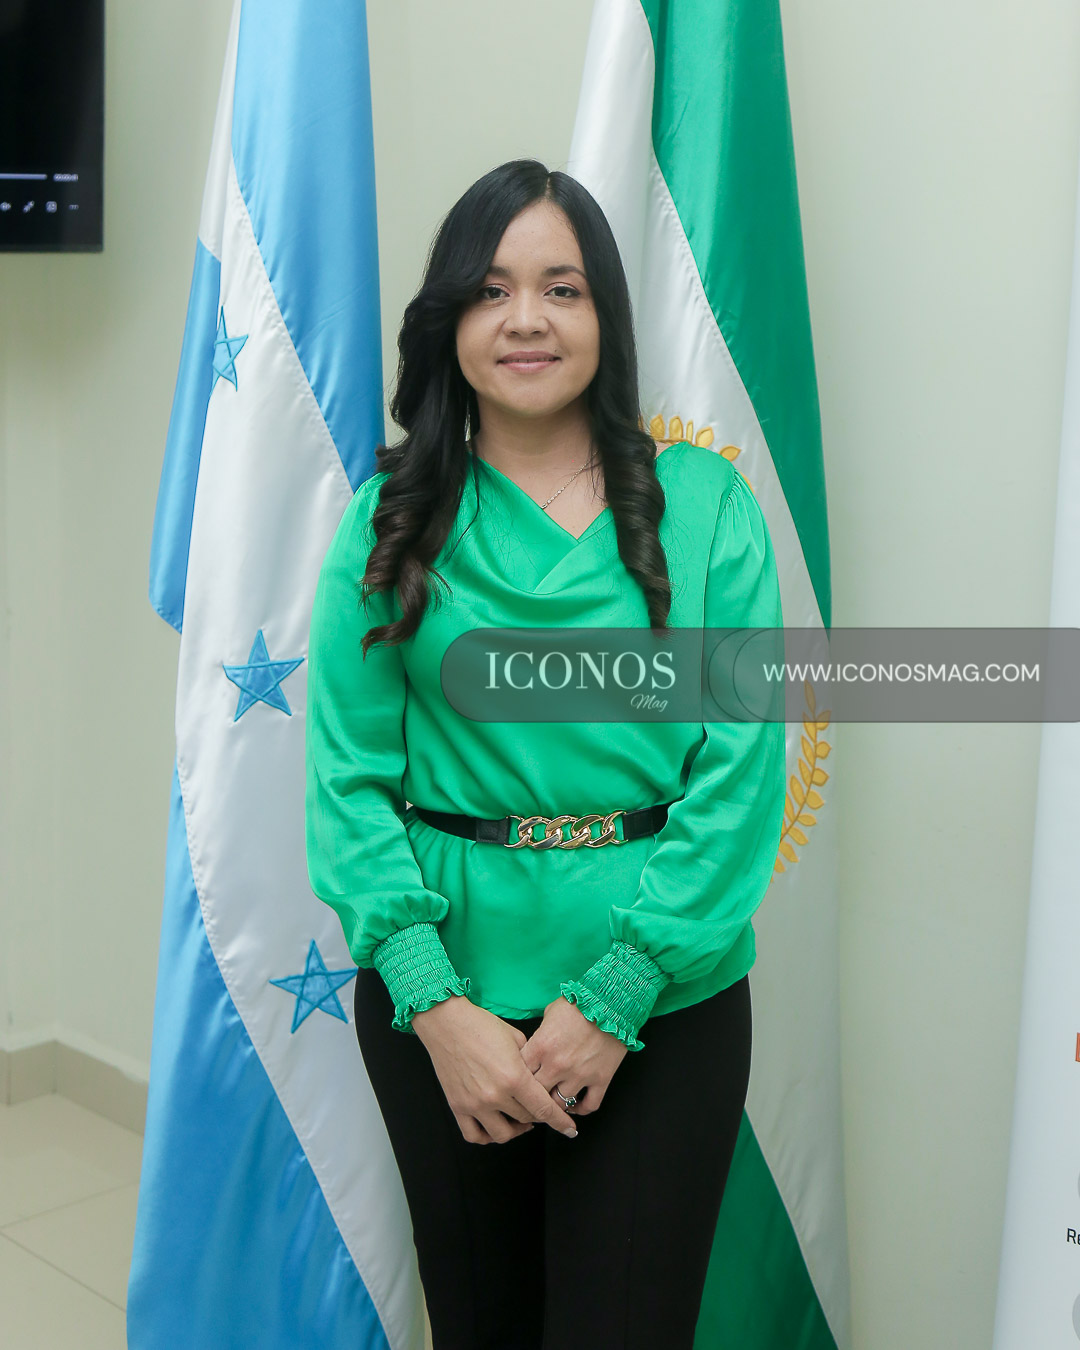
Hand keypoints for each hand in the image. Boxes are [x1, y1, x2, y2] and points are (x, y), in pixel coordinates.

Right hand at [411, 995, 579, 1144]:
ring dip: (516, 1130)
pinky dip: (487, 1137)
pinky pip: (474, 1135)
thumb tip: (541, 1077)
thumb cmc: (480, 1025)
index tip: (569, 1129)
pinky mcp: (457, 1106)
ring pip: (503, 1135)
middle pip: (526, 1119)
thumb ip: (531, 1062)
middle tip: (539, 1108)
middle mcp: (495, 1095)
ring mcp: (475, 1104)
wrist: (447, 1023)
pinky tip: (494, 1126)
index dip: (560, 1122)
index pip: (543, 1109)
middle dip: (538, 1116)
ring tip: (519, 1120)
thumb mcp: (515, 1038)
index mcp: (514, 1077)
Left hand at [519, 996, 628, 1116]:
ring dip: (555, 1104)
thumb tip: (536, 1046)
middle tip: (532, 1097)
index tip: (519, 1079)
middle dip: (532, 1095)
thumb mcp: (550, 1012)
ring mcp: (580, 1075)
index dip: (517, 1077)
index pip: (519, 1073)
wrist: (612, 1001)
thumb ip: (540, 1033)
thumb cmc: (581, 1002)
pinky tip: (575, 1106)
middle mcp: (557, 1065)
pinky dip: (581, 1109)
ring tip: (552, 1102)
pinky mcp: (601, 1079)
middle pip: (536, 1094)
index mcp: (541, 1046)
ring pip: (560, 1105)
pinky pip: (589, 1105)